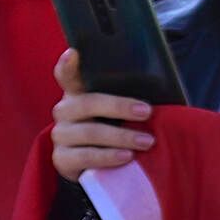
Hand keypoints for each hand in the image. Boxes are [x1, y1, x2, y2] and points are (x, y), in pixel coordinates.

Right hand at [48, 44, 157, 183]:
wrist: (99, 166)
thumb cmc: (115, 129)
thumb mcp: (119, 111)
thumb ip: (128, 97)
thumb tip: (158, 90)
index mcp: (77, 94)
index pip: (67, 75)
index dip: (68, 65)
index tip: (74, 53)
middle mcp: (64, 112)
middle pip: (86, 103)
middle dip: (118, 106)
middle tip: (147, 112)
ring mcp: (61, 135)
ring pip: (88, 132)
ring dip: (120, 136)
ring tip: (147, 141)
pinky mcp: (61, 159)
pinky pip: (84, 157)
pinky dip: (107, 157)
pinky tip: (126, 156)